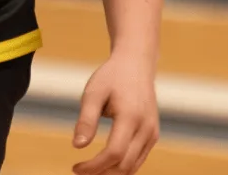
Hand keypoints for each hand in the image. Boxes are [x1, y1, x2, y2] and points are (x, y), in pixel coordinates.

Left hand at [71, 49, 158, 173]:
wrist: (136, 63)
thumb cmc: (111, 76)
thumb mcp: (94, 92)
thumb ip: (86, 119)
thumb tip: (77, 146)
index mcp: (131, 116)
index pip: (114, 153)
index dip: (94, 166)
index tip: (75, 167)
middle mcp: (146, 128)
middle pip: (124, 165)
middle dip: (101, 173)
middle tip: (79, 171)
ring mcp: (152, 133)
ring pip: (133, 167)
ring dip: (111, 173)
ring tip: (90, 170)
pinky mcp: (153, 134)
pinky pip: (138, 159)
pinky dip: (122, 166)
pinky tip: (105, 164)